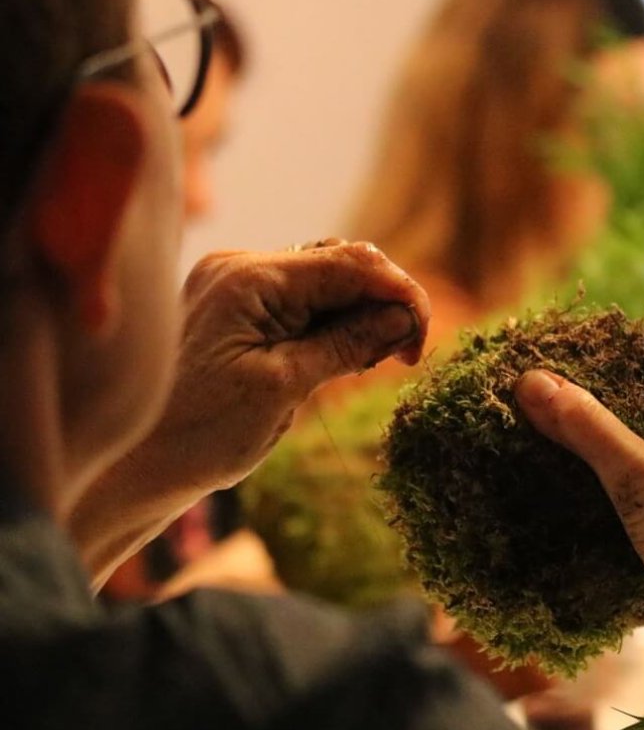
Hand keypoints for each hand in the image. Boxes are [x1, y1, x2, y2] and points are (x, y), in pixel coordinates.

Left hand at [73, 241, 429, 581]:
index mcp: (248, 278)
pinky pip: (300, 302)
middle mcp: (240, 267)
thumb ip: (346, 343)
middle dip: (381, 303)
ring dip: (359, 315)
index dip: (398, 295)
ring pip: (323, 283)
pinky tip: (344, 355)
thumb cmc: (201, 432)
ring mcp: (235, 286)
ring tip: (376, 359)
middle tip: (403, 356)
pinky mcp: (236, 309)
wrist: (138, 465)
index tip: (420, 341)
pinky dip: (331, 325)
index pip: (348, 264)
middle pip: (338, 265)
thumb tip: (401, 317)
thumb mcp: (285, 388)